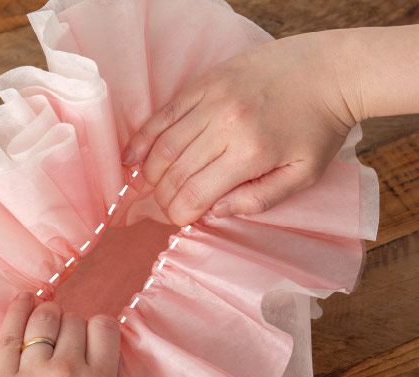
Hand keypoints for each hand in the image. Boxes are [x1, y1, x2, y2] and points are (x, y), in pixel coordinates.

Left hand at [0, 291, 136, 376]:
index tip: (95, 341)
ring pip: (43, 321)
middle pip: (74, 322)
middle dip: (75, 328)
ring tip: (47, 318)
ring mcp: (30, 375)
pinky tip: (24, 299)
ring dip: (49, 315)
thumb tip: (121, 358)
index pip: (105, 327)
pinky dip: (17, 311)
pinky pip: (8, 336)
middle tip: (69, 345)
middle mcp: (68, 370)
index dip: (102, 329)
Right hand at [121, 31, 356, 224]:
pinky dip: (144, 138)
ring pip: (164, 145)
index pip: (195, 194)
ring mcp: (212, 100)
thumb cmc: (318, 128)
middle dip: (164, 198)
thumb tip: (214, 212)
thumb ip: (258, 200)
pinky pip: (164, 114)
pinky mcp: (206, 83)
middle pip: (175, 173)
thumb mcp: (302, 175)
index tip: (181, 220)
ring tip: (152, 186)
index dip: (180, 214)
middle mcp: (225, 126)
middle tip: (167, 206)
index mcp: (250, 154)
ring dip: (151, 173)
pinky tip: (132, 157)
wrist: (330, 70)